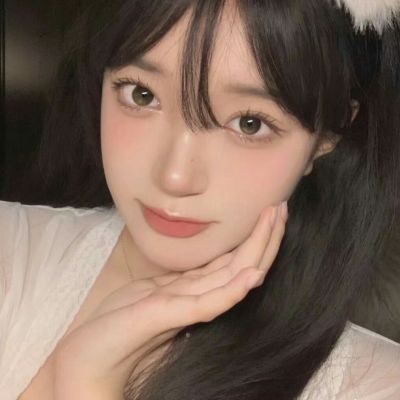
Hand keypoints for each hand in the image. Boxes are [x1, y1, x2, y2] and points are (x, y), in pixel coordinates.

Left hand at [53, 202, 287, 398]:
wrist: (90, 359)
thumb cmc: (119, 321)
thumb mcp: (151, 288)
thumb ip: (180, 280)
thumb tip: (201, 266)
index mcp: (192, 288)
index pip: (232, 260)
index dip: (252, 237)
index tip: (268, 210)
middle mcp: (196, 296)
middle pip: (240, 263)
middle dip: (263, 235)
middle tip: (282, 207)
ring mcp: (186, 308)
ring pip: (232, 277)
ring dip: (257, 250)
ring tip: (275, 222)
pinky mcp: (169, 317)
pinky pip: (209, 304)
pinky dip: (233, 290)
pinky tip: (252, 275)